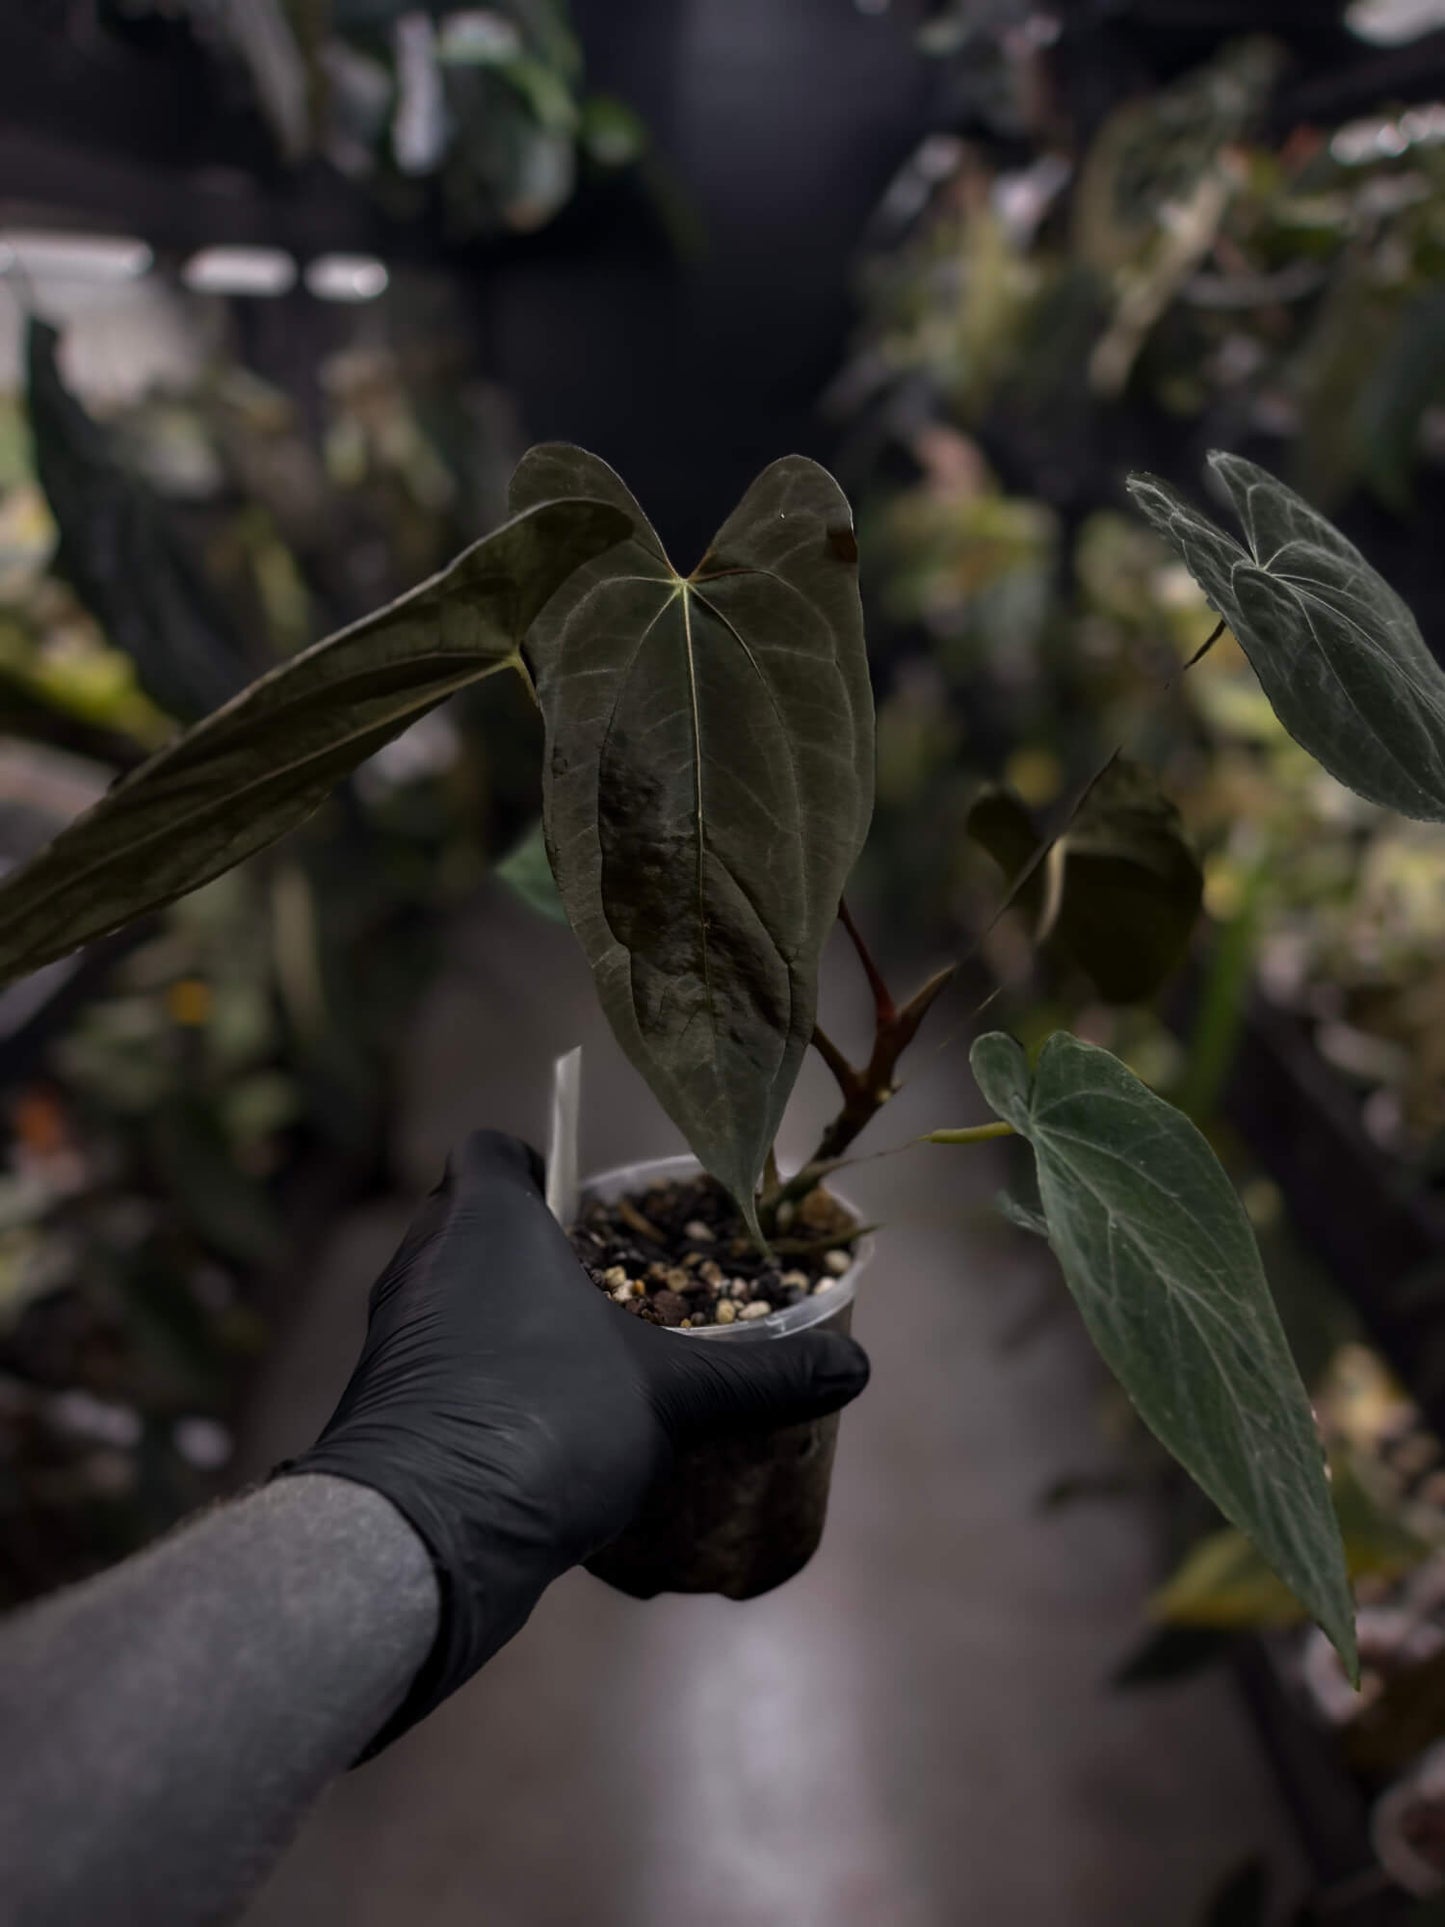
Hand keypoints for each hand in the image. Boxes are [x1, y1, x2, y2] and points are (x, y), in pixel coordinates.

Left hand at [280, 1131, 868, 1751]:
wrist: (427, 1534)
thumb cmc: (550, 1418)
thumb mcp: (675, 1394)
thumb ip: (761, 1375)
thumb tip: (857, 1366)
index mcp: (488, 1221)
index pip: (486, 1150)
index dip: (529, 1164)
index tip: (577, 1207)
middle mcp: (426, 1260)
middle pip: (465, 1219)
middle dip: (522, 1244)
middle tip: (591, 1284)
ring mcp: (393, 1334)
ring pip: (444, 1294)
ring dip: (494, 1311)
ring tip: (568, 1356)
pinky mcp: (377, 1404)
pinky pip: (429, 1362)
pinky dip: (468, 1374)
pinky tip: (528, 1423)